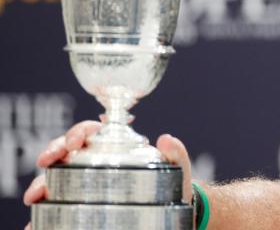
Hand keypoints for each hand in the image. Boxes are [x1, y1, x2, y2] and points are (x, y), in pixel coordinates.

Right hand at [22, 121, 193, 205]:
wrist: (171, 210)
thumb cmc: (172, 186)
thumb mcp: (175, 169)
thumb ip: (175, 154)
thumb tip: (167, 138)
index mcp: (113, 147)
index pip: (90, 131)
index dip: (78, 131)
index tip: (74, 141)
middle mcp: (94, 161)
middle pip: (65, 151)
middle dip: (52, 153)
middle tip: (46, 162)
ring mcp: (84, 182)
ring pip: (56, 176)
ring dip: (40, 182)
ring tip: (35, 194)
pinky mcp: (79, 202)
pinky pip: (57, 203)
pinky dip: (44, 209)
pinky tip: (36, 217)